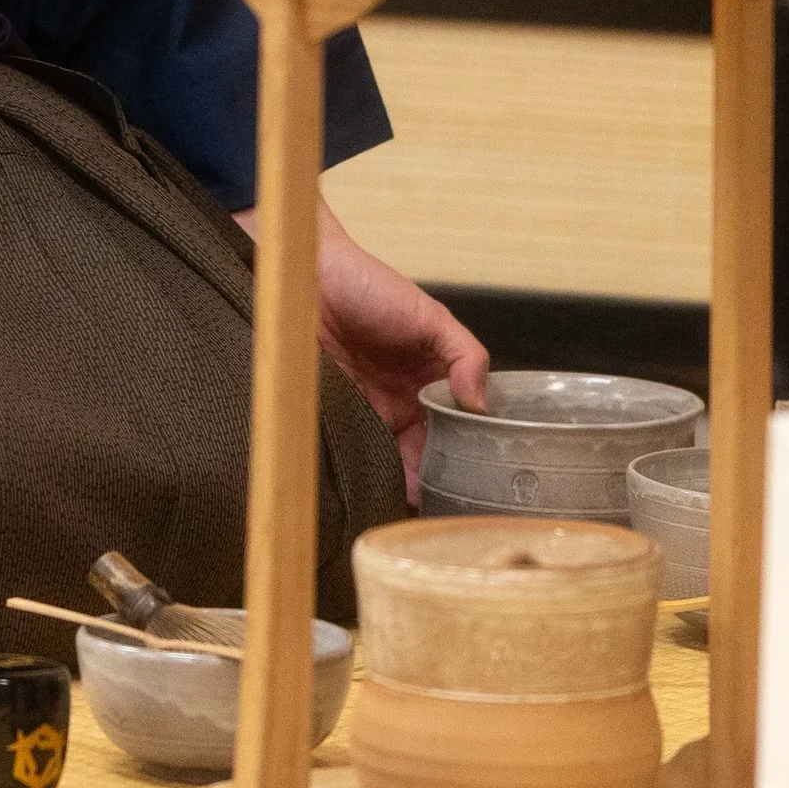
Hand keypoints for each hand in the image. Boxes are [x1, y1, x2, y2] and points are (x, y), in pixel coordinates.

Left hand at [243, 202, 489, 501]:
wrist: (307, 277)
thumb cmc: (369, 286)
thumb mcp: (431, 316)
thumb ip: (466, 356)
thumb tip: (481, 406)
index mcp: (432, 380)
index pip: (458, 428)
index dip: (467, 457)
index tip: (477, 487)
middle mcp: (403, 401)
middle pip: (426, 453)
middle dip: (435, 482)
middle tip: (443, 509)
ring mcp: (369, 412)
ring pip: (391, 460)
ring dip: (400, 483)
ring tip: (411, 509)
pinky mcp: (336, 416)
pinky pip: (354, 451)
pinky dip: (364, 472)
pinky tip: (374, 490)